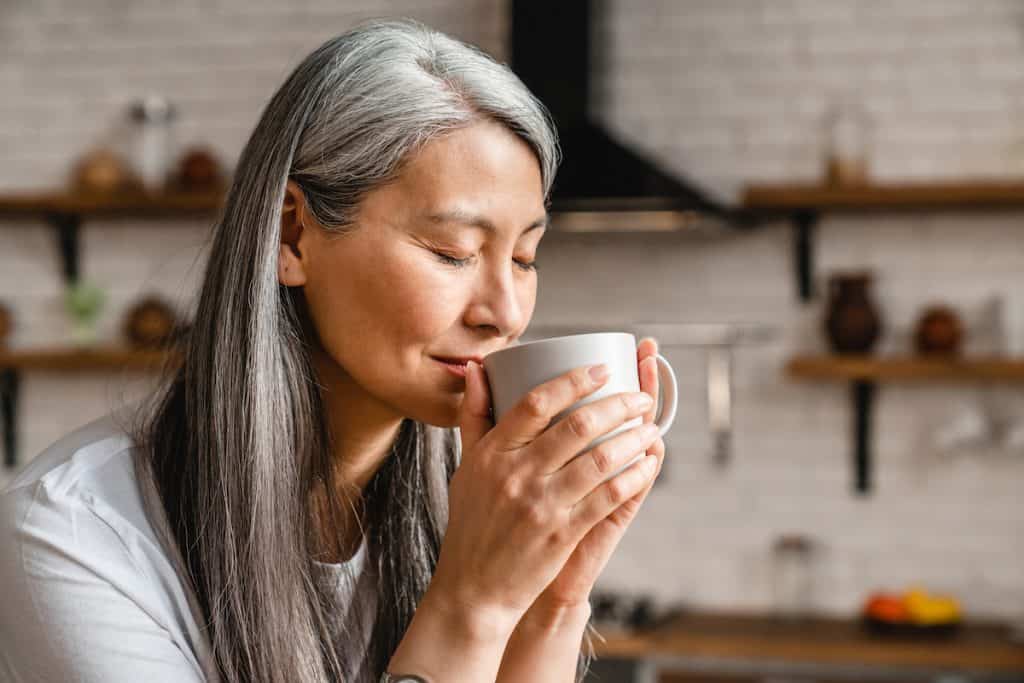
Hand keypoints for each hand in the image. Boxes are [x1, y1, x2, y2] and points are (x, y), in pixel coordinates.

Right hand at [427, 344, 661, 634]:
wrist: (474, 587)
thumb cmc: (472, 522)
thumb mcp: (466, 466)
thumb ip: (474, 416)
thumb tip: (476, 369)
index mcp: (493, 453)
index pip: (536, 403)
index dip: (574, 381)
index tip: (603, 369)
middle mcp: (517, 474)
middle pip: (576, 426)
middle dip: (618, 405)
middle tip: (641, 397)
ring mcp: (541, 505)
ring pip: (599, 459)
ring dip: (633, 439)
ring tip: (651, 427)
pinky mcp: (562, 533)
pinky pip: (607, 497)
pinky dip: (633, 477)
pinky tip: (647, 466)